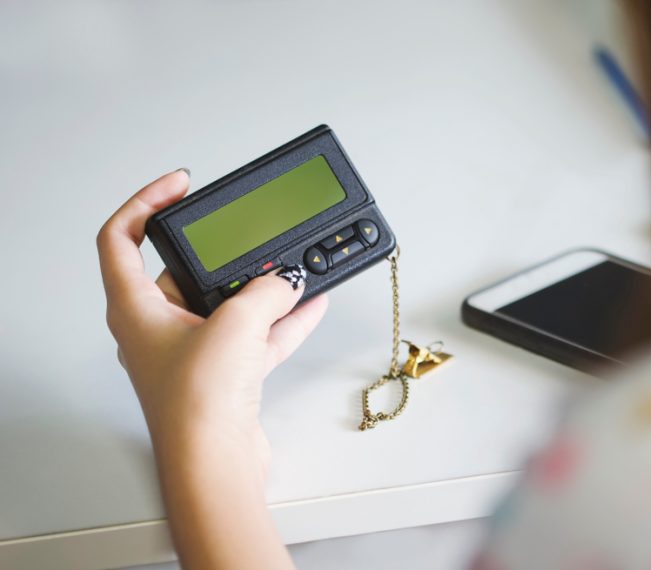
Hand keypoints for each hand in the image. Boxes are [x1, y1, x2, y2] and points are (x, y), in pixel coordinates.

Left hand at [97, 169, 328, 478]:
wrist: (216, 464)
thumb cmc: (196, 405)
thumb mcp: (234, 324)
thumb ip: (264, 290)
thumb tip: (284, 279)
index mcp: (134, 308)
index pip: (122, 238)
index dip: (147, 202)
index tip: (180, 186)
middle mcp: (157, 329)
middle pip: (184, 273)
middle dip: (224, 256)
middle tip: (250, 239)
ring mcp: (191, 353)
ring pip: (226, 306)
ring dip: (260, 289)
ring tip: (292, 268)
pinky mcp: (223, 376)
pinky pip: (254, 336)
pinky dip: (281, 320)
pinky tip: (310, 305)